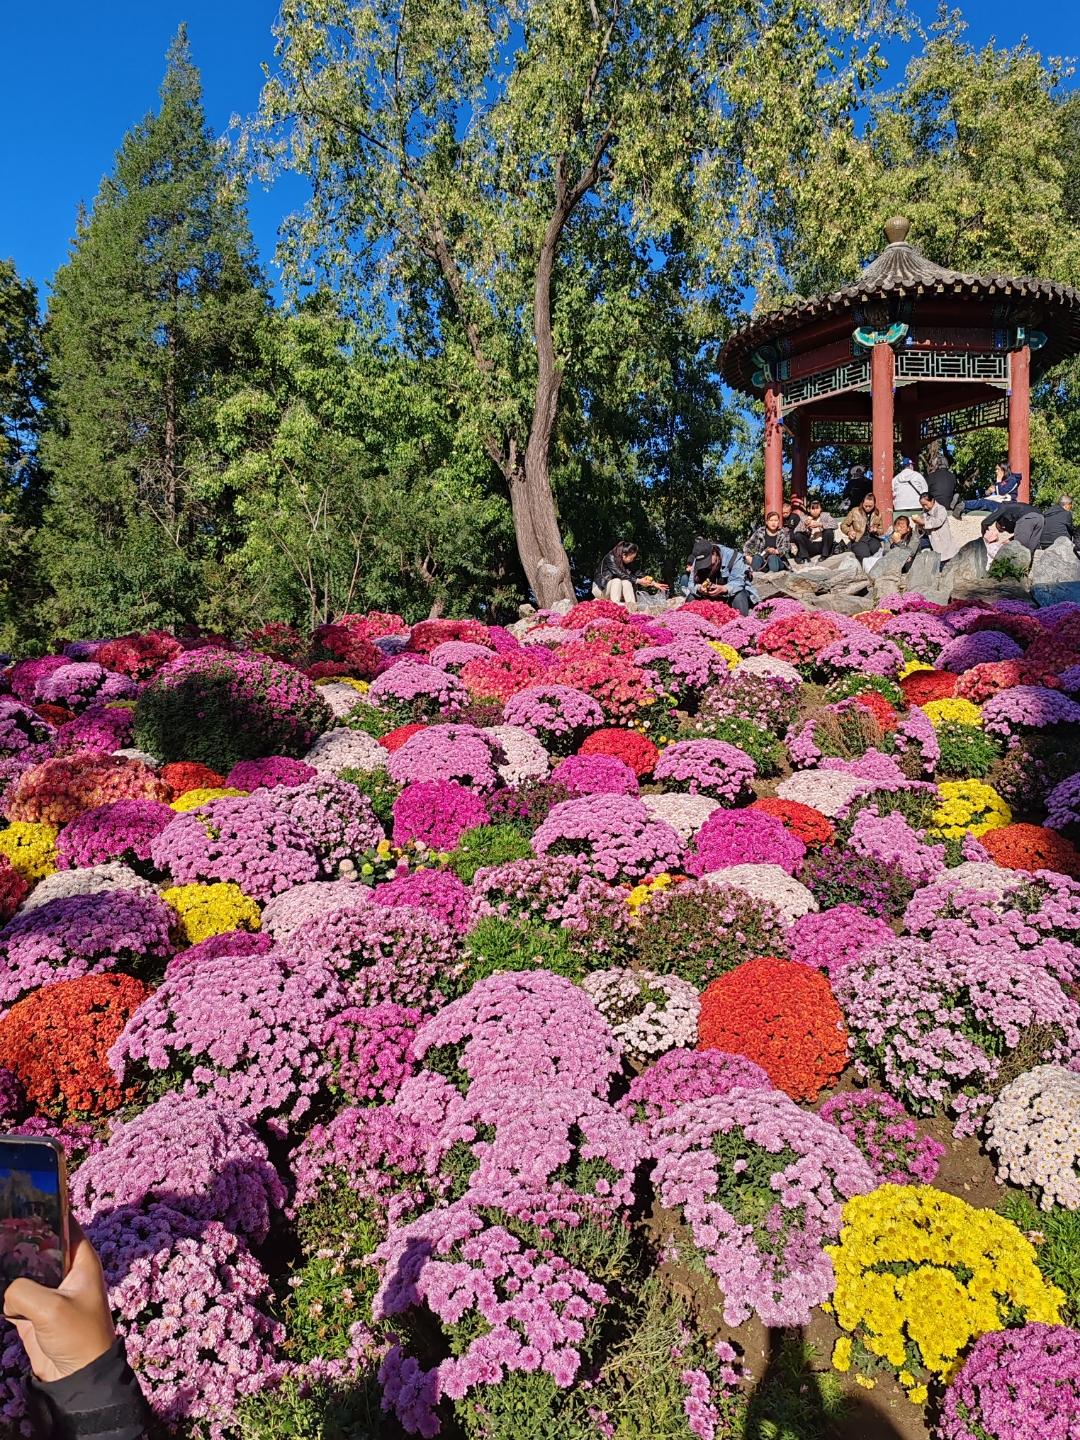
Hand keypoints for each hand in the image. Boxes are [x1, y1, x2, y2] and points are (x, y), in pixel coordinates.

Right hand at [4, 1219, 115, 1381]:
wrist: (76, 1377)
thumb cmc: (77, 1336)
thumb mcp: (50, 1308)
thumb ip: (22, 1291)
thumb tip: (7, 1293)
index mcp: (81, 1260)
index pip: (64, 1223)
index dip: (47, 1211)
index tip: (24, 1201)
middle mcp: (65, 1270)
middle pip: (39, 1244)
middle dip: (20, 1238)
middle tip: (1, 1226)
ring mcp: (47, 1291)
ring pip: (23, 1269)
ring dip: (8, 1265)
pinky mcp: (31, 1312)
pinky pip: (11, 1294)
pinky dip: (2, 1291)